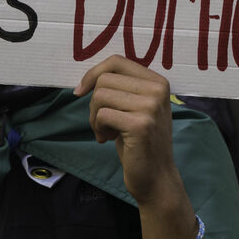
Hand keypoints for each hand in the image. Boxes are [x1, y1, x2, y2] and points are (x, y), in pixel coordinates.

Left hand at [75, 55, 183, 207]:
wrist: (155, 176)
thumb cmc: (138, 142)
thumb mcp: (135, 108)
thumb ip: (123, 88)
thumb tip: (90, 77)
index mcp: (157, 81)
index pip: (116, 61)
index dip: (93, 74)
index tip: (80, 91)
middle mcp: (158, 90)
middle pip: (104, 80)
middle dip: (94, 103)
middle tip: (102, 123)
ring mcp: (151, 106)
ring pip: (100, 96)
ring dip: (94, 117)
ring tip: (106, 132)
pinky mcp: (140, 124)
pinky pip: (102, 115)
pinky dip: (98, 128)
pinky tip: (108, 139)